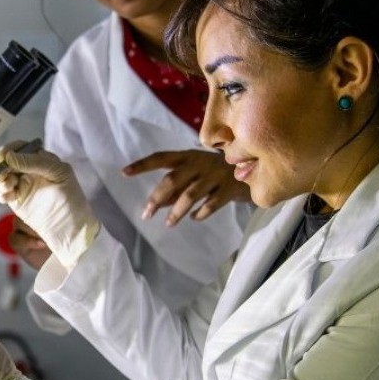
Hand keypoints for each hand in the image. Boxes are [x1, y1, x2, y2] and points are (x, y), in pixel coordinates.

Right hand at [0, 140, 99, 269]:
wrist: (72, 231)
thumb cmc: (72, 201)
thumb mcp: (58, 174)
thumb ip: (35, 163)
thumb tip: (10, 156)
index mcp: (43, 160)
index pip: (22, 147)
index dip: (10, 149)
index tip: (4, 157)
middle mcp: (30, 170)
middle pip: (8, 160)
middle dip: (1, 165)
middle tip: (2, 174)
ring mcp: (23, 185)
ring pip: (3, 176)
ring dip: (0, 179)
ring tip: (7, 186)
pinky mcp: (17, 201)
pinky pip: (4, 193)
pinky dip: (2, 193)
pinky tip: (8, 197)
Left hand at [122, 149, 250, 225]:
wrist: (254, 169)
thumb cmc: (214, 172)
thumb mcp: (194, 173)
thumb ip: (176, 186)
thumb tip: (158, 203)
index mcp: (188, 156)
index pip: (161, 158)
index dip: (143, 165)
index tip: (124, 173)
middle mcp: (199, 163)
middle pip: (172, 180)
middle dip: (157, 198)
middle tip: (146, 214)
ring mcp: (215, 176)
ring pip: (190, 195)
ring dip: (176, 211)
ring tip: (168, 223)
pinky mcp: (229, 189)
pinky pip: (210, 205)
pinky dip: (200, 213)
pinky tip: (194, 218)